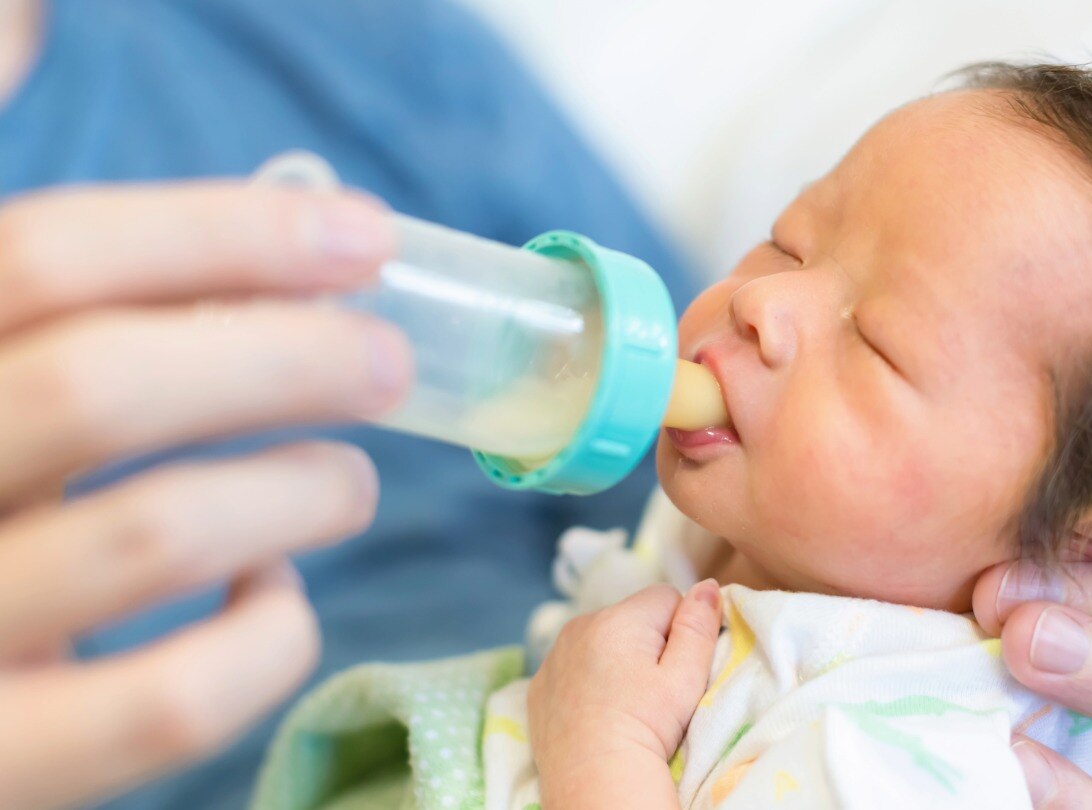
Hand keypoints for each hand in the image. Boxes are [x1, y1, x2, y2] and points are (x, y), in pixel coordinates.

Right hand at [0, 181, 406, 808]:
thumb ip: (14, 244)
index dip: (221, 232)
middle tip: (394, 363)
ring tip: (352, 481)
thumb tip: (28, 11)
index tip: (361, 233)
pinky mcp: (6, 767)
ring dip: (301, 489)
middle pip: (102, 384)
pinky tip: (269, 594)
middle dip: (287, 355)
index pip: (43, 256)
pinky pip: (172, 702)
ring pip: (154, 537)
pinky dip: (263, 635)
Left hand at [529, 581, 721, 808]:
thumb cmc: (647, 729)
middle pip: (631, 618)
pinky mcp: (539, 686)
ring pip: (601, 641)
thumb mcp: (686, 678)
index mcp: (617, 618)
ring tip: (625, 703)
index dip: (680, 631)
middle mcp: (578, 627)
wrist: (593, 782)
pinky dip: (587, 681)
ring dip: (616, 659)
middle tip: (652, 691)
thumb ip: (698, 626)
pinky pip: (573, 666)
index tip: (675, 669)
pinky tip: (597, 711)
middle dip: (647, 643)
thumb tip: (708, 586)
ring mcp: (554, 657)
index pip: (665, 597)